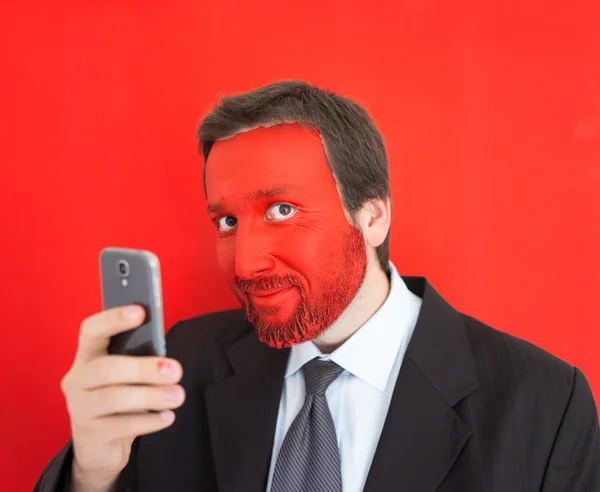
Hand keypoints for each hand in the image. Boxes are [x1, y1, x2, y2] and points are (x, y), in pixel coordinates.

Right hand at [60, 306, 184, 490]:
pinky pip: (121, 426)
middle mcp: (77, 379)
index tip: (140, 312)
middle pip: (105, 368)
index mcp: (87, 356)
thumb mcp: (127, 376)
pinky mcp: (89, 435)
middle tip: (175, 370)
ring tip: (178, 395)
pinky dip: (148, 421)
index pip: (91, 331)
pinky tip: (167, 416)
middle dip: (143, 368)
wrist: (99, 447)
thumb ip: (138, 360)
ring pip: (113, 398)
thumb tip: (165, 358)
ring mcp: (79, 408)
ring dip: (151, 395)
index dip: (112, 319)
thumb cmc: (120, 398)